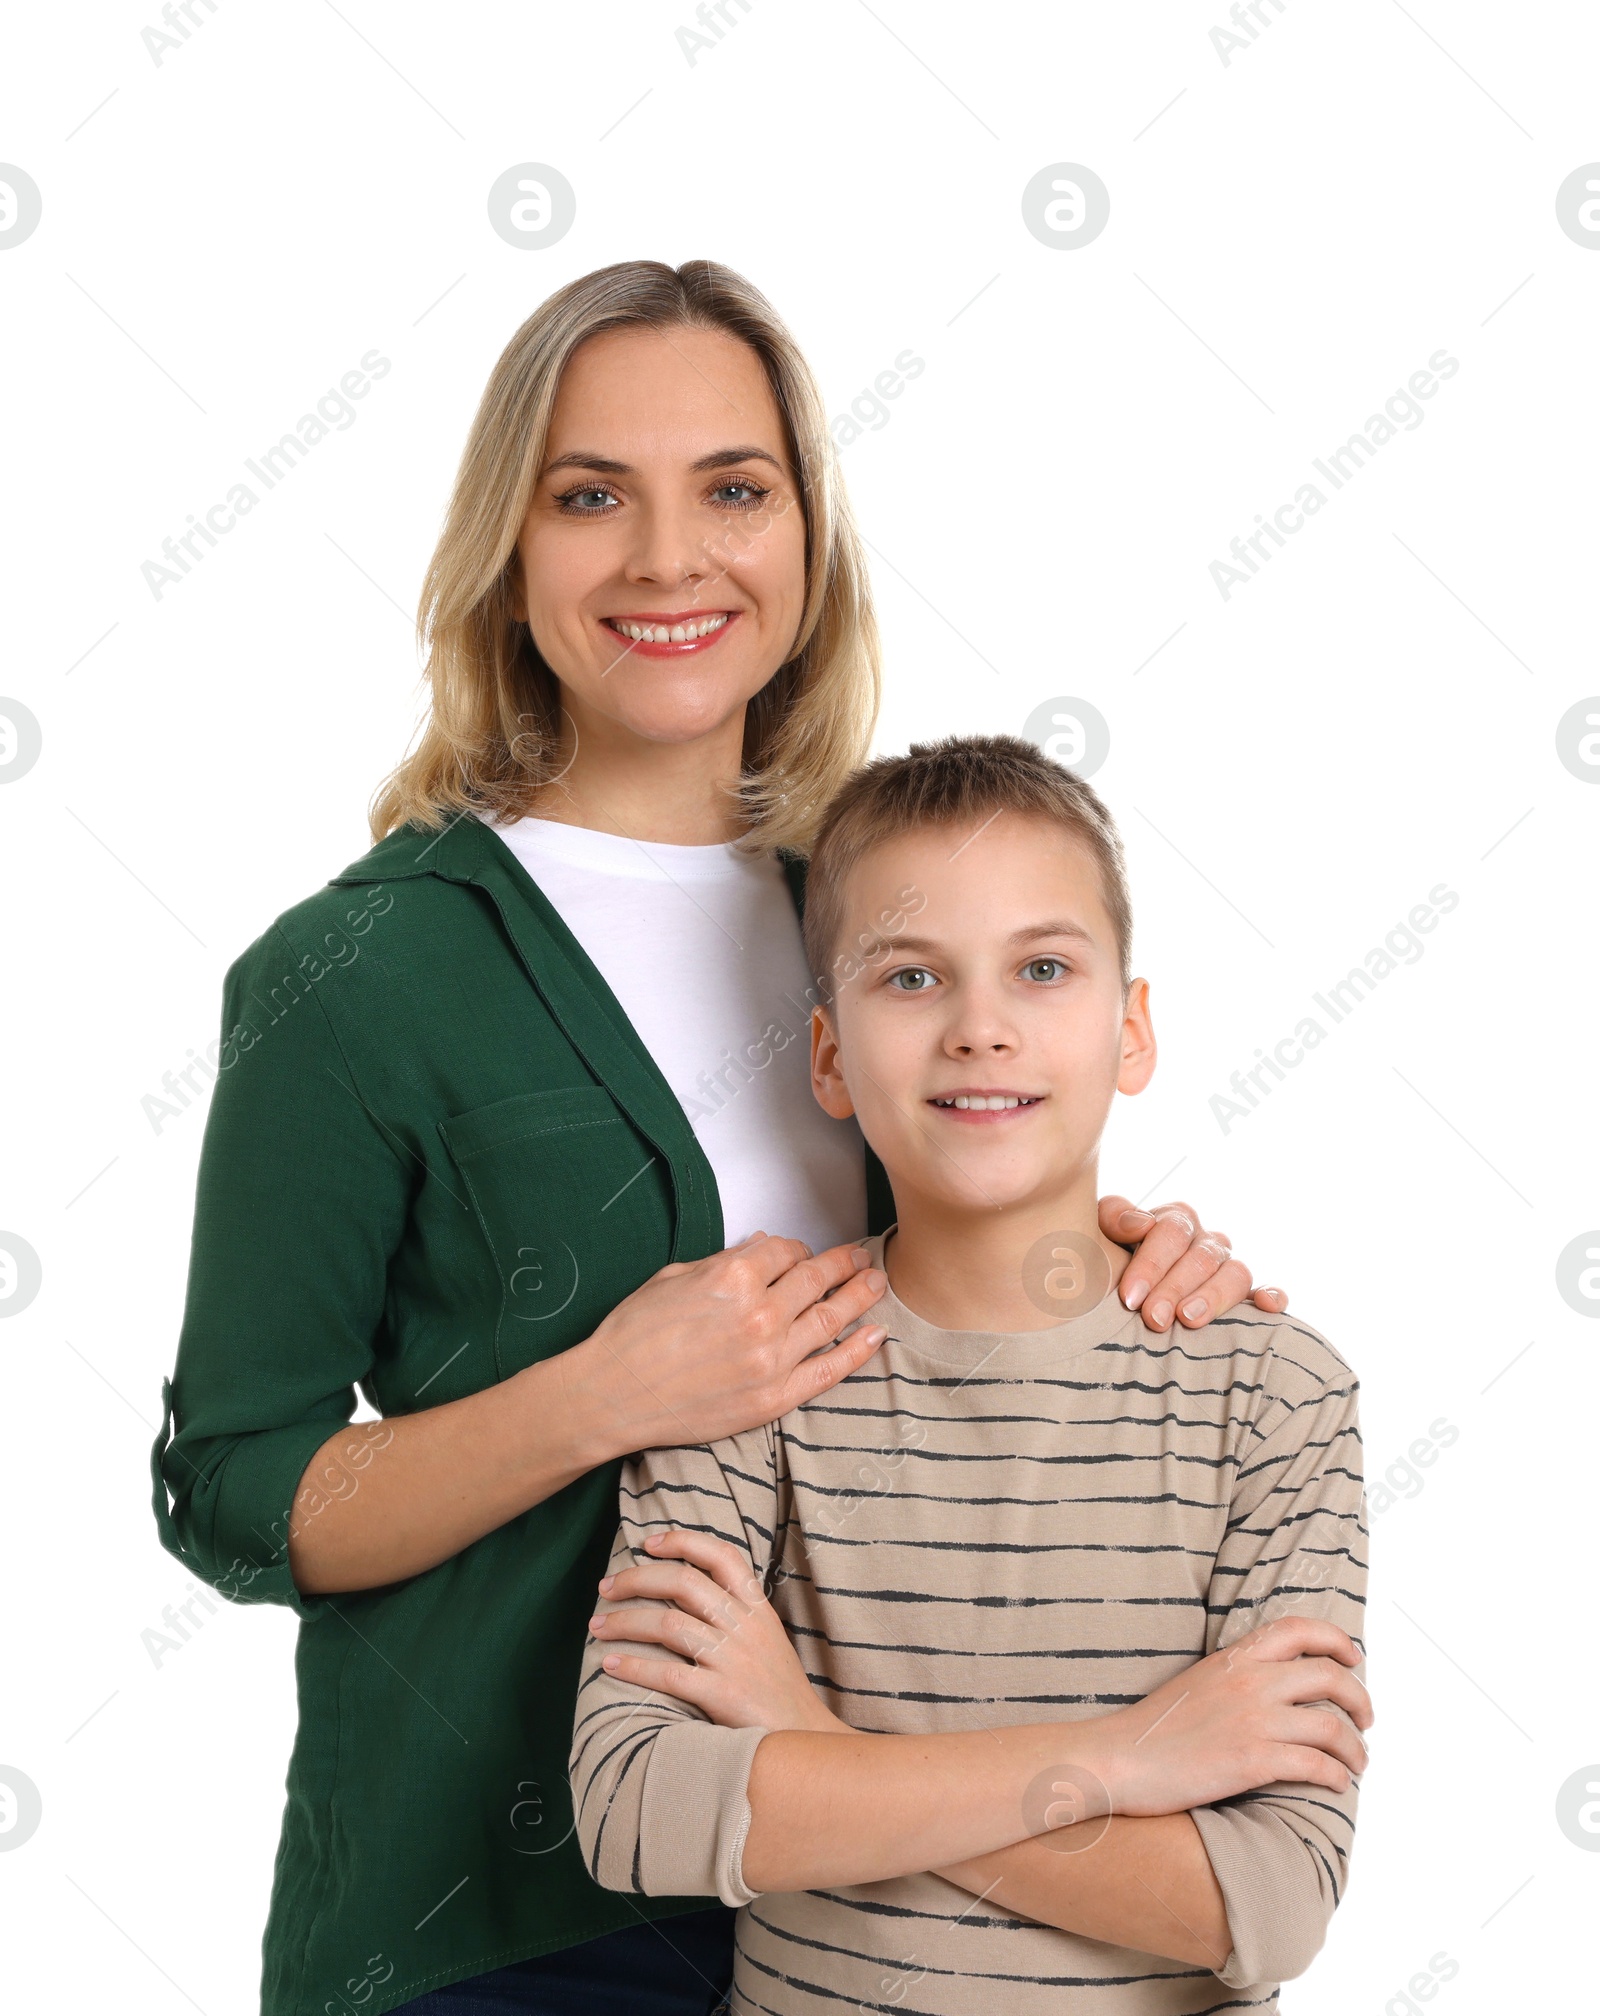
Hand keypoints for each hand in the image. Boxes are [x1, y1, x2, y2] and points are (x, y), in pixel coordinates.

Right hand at [564, 1234, 887, 1456]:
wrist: (613, 1396)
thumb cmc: (633, 1336)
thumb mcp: (674, 1279)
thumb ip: (725, 1262)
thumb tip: (761, 1248)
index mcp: (733, 1278)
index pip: (784, 1251)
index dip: (796, 1249)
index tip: (800, 1253)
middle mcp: (759, 1315)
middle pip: (815, 1279)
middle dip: (841, 1264)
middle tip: (859, 1257)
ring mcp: (771, 1358)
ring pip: (830, 1318)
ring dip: (860, 1296)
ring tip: (876, 1283)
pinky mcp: (774, 1397)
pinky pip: (829, 1370)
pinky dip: (856, 1351)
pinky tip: (875, 1335)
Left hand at [588, 1528, 844, 1733]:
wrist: (805, 1740)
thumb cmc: (779, 1690)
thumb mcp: (767, 1639)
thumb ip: (736, 1613)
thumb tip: (687, 1590)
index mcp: (757, 1608)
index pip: (722, 1556)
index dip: (683, 1542)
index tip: (648, 1542)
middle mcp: (745, 1627)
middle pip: (683, 1582)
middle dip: (636, 1578)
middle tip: (605, 1587)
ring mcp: (734, 1660)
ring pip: (668, 1623)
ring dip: (624, 1621)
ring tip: (596, 1626)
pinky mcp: (724, 1697)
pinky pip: (669, 1675)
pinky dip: (634, 1667)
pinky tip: (610, 1665)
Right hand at [1079, 1616, 1372, 1816]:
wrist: (1120, 1758)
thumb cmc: (1155, 1728)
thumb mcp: (1198, 1682)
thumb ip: (1236, 1676)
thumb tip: (1272, 1685)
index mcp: (1234, 1658)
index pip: (1298, 1629)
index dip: (1336, 1640)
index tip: (1353, 1658)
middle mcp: (1250, 1681)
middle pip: (1330, 1675)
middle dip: (1360, 1699)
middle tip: (1366, 1719)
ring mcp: (1254, 1720)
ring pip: (1332, 1726)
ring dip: (1356, 1748)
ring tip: (1358, 1763)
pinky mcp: (1253, 1760)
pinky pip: (1315, 1765)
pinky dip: (1336, 1776)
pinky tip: (1335, 1783)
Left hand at [1098, 1195, 1287, 1331]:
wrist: (1113, 1289)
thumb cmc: (1107, 1260)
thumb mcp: (1100, 1232)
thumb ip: (1113, 1218)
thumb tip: (1142, 1223)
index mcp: (1176, 1221)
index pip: (1173, 1231)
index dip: (1152, 1262)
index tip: (1129, 1297)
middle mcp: (1206, 1242)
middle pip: (1203, 1257)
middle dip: (1175, 1288)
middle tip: (1153, 1318)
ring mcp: (1227, 1269)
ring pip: (1236, 1274)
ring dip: (1214, 1297)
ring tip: (1188, 1320)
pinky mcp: (1246, 1297)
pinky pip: (1267, 1292)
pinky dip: (1271, 1297)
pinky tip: (1266, 1308)